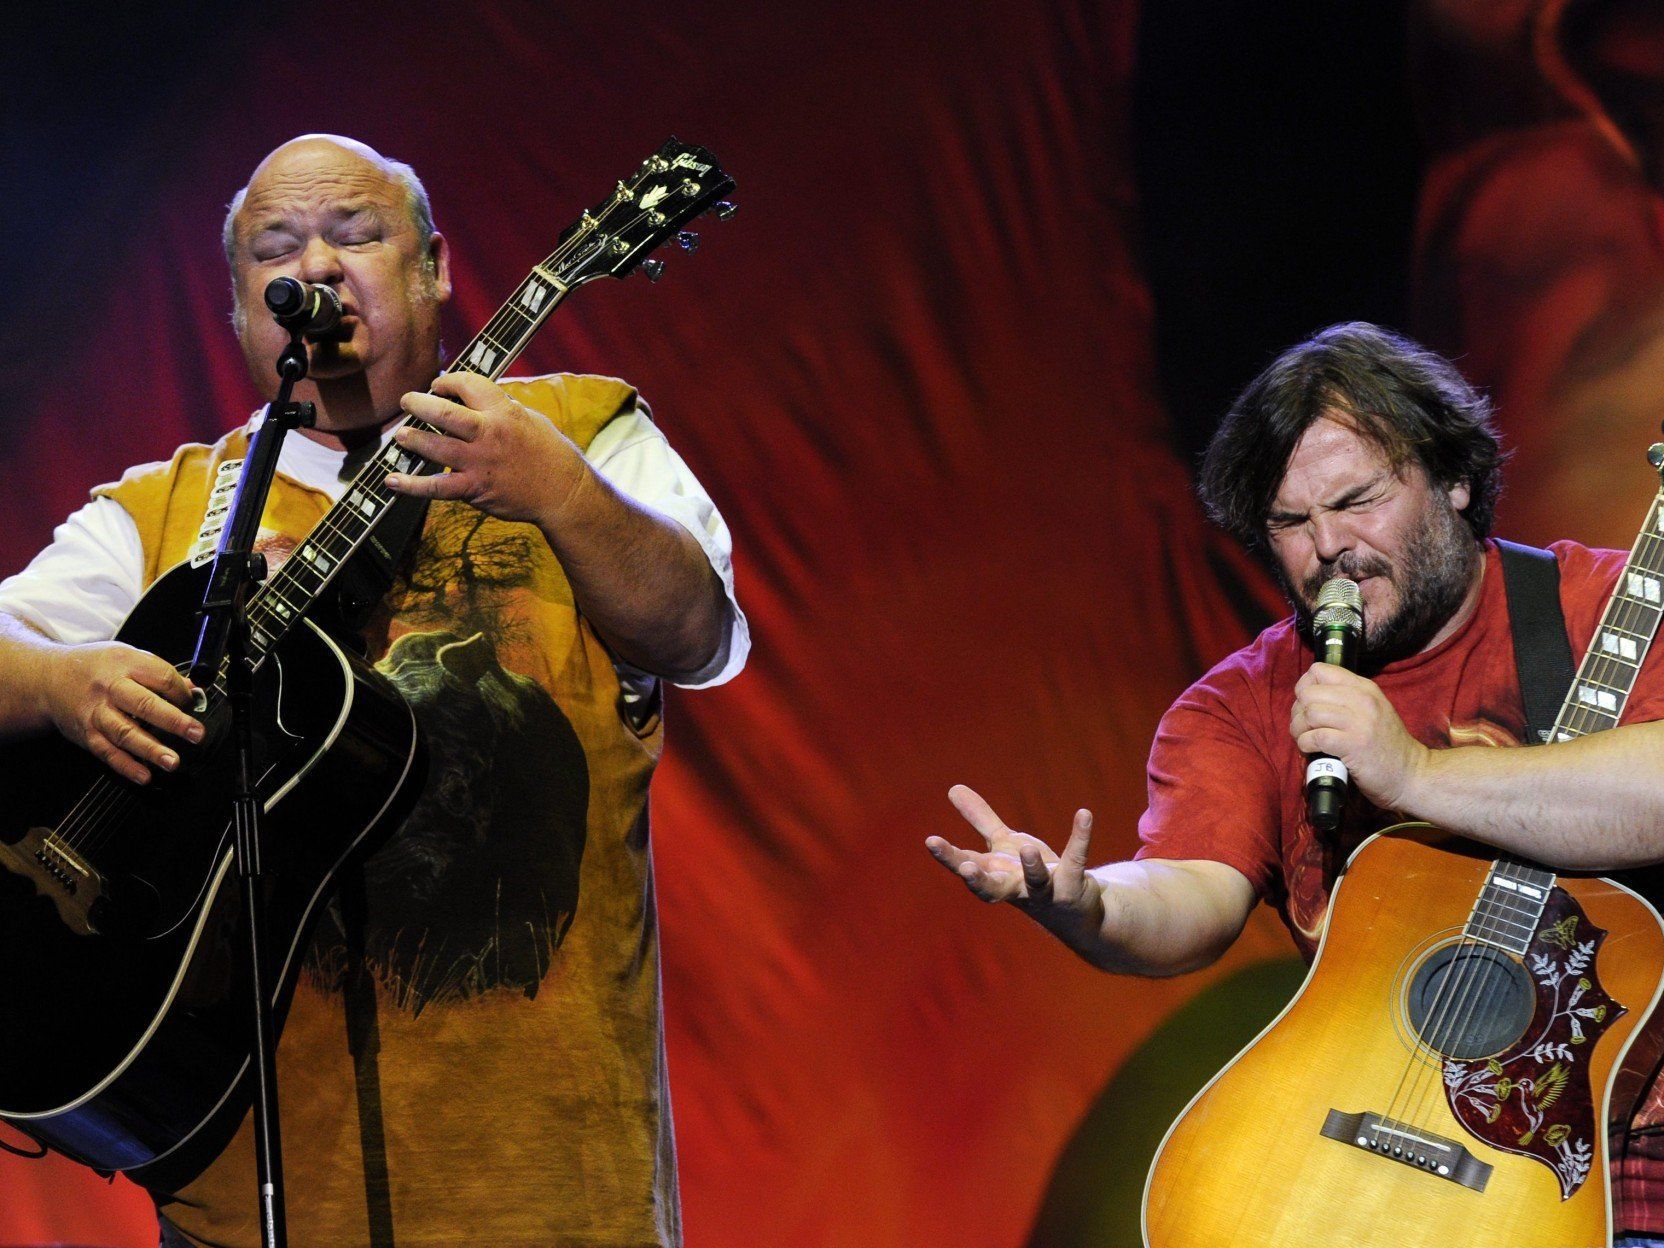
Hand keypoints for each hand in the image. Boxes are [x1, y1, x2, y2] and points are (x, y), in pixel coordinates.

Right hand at [43, 642, 202, 784]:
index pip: (162, 678)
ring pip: (125, 733)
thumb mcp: (127, 656)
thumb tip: (194, 690)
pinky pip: (108, 752)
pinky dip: (126, 766)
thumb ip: (160, 673)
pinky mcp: (87, 733)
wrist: (48, 679)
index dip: (183, 693)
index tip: (194, 703)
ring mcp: (96, 713)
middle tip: (196, 734)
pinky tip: (144, 776)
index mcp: (125, 663)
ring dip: (151, 750)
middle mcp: (109, 688)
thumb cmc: (96, 667)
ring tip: (172, 761)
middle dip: (174, 721)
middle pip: (145, 705)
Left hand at [385, 373, 586, 526]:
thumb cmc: (550, 454)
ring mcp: (480, 463)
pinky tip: (392, 481)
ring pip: (435, 447)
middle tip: (406, 402)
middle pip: (443, 413)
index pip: (467, 384)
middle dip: (418, 403)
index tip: (437, 386)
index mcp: (504, 411)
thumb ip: (502, 409)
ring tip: (400, 436)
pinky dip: (411, 485)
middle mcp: (489, 434)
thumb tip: (475, 400)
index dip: (447, 381)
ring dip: (412, 439)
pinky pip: (436, 488)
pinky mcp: (475, 489)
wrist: (563, 493)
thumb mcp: (531, 420)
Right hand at [926, 784, 1103, 944]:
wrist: (1074, 911)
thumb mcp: (1004, 846)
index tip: (931, 841)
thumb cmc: (1029, 876)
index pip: (966, 867)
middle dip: (976, 879)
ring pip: (1036, 882)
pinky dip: (1080, 838)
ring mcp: (1044, 891)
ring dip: (1032, 867)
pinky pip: (1075, 861)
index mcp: (994, 875)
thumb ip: (980, 820)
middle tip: (967, 867)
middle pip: (990, 889)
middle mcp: (1014, 888)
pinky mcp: (1072, 887)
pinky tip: (1084, 815)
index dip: (949, 857)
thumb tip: (953, 788)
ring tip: (1028, 848)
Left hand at [1291, 663, 1428, 810]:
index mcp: (1364, 688)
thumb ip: (1345, 699)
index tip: (1307, 705)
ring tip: (1305, 739)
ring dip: (1298, 729)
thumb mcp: (1372, 711)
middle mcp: (1362, 700)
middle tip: (1303, 727)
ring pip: (1309, 713)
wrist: (1412, 774)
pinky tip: (1311, 750)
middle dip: (1297, 711)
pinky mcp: (1353, 745)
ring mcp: (1359, 722)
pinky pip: (1315, 736)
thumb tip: (1307, 697)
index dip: (1305, 687)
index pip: (1319, 670)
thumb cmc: (1386, 746)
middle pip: (1309, 692)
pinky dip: (1305, 744)